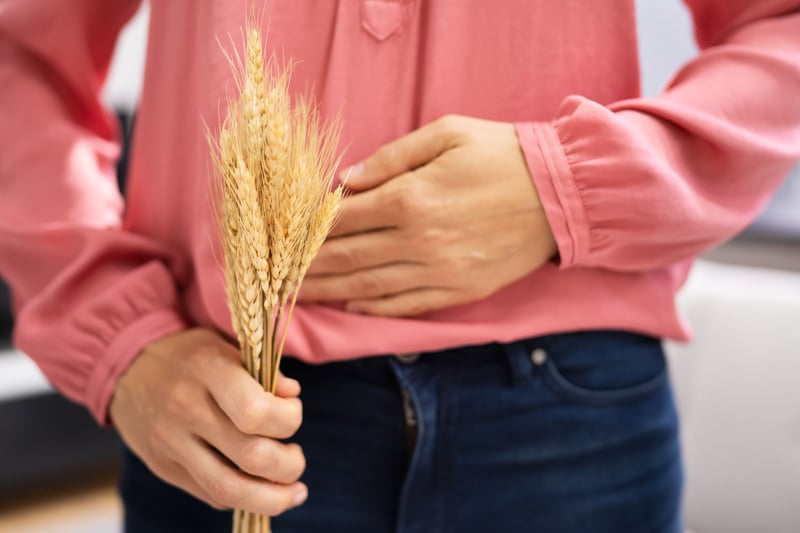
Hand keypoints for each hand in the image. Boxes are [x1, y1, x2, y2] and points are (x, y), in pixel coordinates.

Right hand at [109, 328, 306, 514]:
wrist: (126, 368)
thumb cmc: (190, 356)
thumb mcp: (226, 346)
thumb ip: (263, 371)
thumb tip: (292, 396)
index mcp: (207, 370)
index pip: (255, 411)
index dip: (288, 420)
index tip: (292, 414)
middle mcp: (186, 408)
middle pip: (251, 455)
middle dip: (289, 465)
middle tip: (296, 457)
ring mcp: (170, 443)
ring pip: (228, 488)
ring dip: (272, 498)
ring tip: (293, 491)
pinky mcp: (162, 467)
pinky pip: (209, 494)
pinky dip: (243, 498)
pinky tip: (260, 490)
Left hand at [299, 115, 556, 316]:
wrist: (562, 194)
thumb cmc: (503, 154)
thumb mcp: (447, 133)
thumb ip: (391, 158)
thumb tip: (347, 182)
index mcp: (411, 198)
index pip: (343, 219)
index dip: (306, 230)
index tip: (279, 237)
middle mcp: (419, 241)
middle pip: (347, 258)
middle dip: (305, 267)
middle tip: (271, 275)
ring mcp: (439, 272)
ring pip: (369, 288)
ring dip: (328, 293)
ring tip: (295, 298)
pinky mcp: (459, 292)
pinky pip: (406, 307)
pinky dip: (373, 310)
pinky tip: (349, 307)